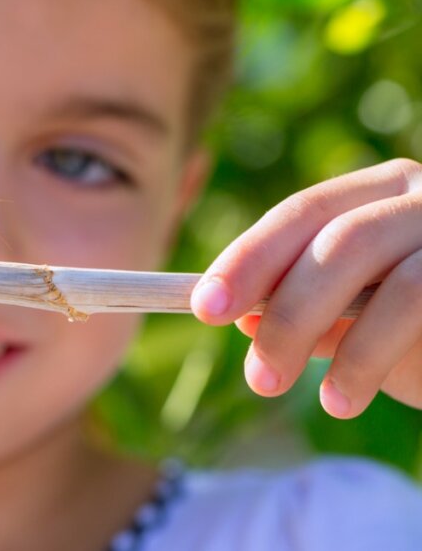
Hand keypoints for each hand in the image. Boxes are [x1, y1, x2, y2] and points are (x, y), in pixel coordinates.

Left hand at [190, 158, 421, 418]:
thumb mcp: (360, 316)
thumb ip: (311, 311)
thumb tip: (244, 318)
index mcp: (380, 192)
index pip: (302, 213)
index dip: (249, 258)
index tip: (202, 306)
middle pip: (338, 242)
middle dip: (284, 309)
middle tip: (255, 375)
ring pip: (390, 281)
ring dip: (334, 346)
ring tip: (304, 398)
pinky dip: (372, 361)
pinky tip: (341, 399)